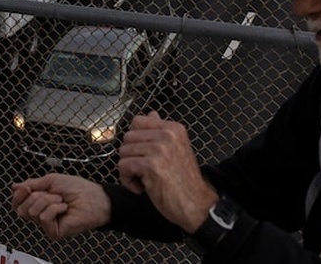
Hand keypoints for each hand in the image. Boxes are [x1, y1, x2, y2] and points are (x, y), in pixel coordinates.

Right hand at [11, 173, 110, 239]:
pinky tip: (64, 208)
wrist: (93, 197)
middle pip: (21, 209)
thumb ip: (31, 185)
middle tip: (52, 194)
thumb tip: (14, 186)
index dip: (18, 195)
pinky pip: (44, 218)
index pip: (17, 204)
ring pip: (32, 212)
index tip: (25, 188)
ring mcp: (47, 225)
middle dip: (36, 196)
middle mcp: (40, 215)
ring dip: (47, 200)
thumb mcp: (50, 181)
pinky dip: (54, 208)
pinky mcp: (54, 232)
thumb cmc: (76, 188)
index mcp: (38, 203)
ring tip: (61, 200)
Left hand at [118, 112, 217, 232]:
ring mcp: (159, 149)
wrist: (197, 206)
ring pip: (123, 152)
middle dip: (131, 156)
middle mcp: (167, 135)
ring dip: (129, 170)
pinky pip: (123, 167)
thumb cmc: (185, 182)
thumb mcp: (177, 150)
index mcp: (173, 128)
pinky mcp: (151, 165)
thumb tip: (151, 114)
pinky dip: (128, 181)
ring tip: (145, 180)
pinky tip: (142, 188)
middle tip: (145, 171)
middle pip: (127, 137)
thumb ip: (161, 131)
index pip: (138, 121)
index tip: (145, 154)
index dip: (136, 140)